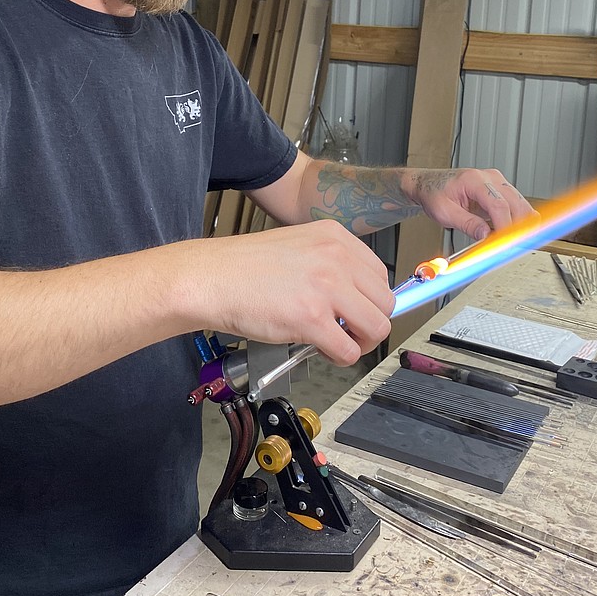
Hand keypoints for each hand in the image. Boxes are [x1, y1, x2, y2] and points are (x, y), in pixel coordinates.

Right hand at [198, 220, 393, 365]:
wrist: (211, 279)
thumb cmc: (243, 268)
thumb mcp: (298, 247)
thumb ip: (330, 265)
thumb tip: (357, 297)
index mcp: (335, 237)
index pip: (380, 275)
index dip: (369, 300)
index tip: (356, 311)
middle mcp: (336, 258)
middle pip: (385, 302)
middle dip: (369, 323)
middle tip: (347, 331)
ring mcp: (326, 287)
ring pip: (377, 327)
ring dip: (360, 342)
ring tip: (337, 342)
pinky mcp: (312, 319)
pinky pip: (349, 350)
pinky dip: (340, 358)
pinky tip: (321, 351)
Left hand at [408, 167, 536, 240]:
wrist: (429, 184)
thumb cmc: (434, 193)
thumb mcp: (445, 212)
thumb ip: (467, 224)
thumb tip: (486, 237)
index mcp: (474, 180)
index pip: (498, 204)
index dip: (505, 226)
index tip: (506, 244)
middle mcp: (490, 178)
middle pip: (516, 204)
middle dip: (518, 228)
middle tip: (512, 247)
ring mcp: (498, 182)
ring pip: (521, 205)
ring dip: (519, 225)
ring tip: (507, 242)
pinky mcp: (500, 190)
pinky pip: (516, 206)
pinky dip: (516, 221)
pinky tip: (505, 233)